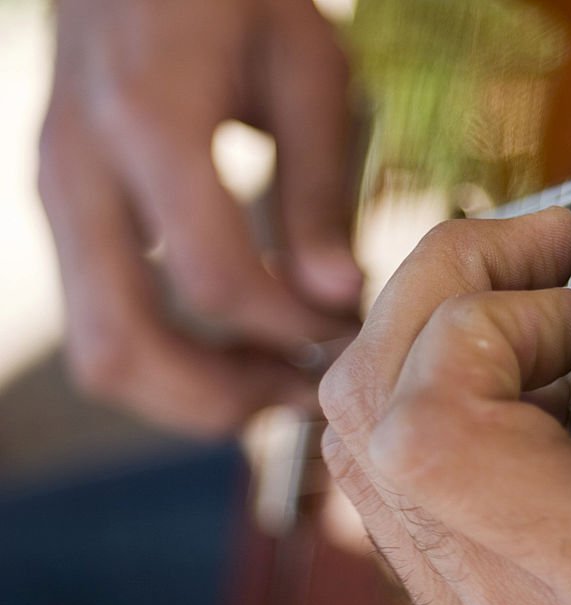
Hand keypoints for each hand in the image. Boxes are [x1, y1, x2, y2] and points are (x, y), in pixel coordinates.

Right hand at [39, 0, 361, 433]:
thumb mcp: (308, 73)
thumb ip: (318, 191)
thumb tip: (337, 298)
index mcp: (150, 123)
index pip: (216, 281)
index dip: (292, 330)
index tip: (348, 332)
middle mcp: (80, 170)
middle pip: (123, 346)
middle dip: (223, 398)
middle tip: (302, 398)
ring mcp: (56, 194)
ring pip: (99, 349)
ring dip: (191, 391)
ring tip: (275, 381)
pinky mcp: (64, 210)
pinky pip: (101, 317)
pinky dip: (168, 355)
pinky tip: (236, 344)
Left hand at [320, 208, 570, 604]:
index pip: (431, 438)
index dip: (475, 322)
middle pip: (372, 441)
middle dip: (436, 304)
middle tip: (540, 264)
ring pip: (375, 486)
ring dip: (431, 364)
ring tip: (542, 331)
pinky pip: (409, 527)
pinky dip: (442, 433)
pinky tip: (543, 410)